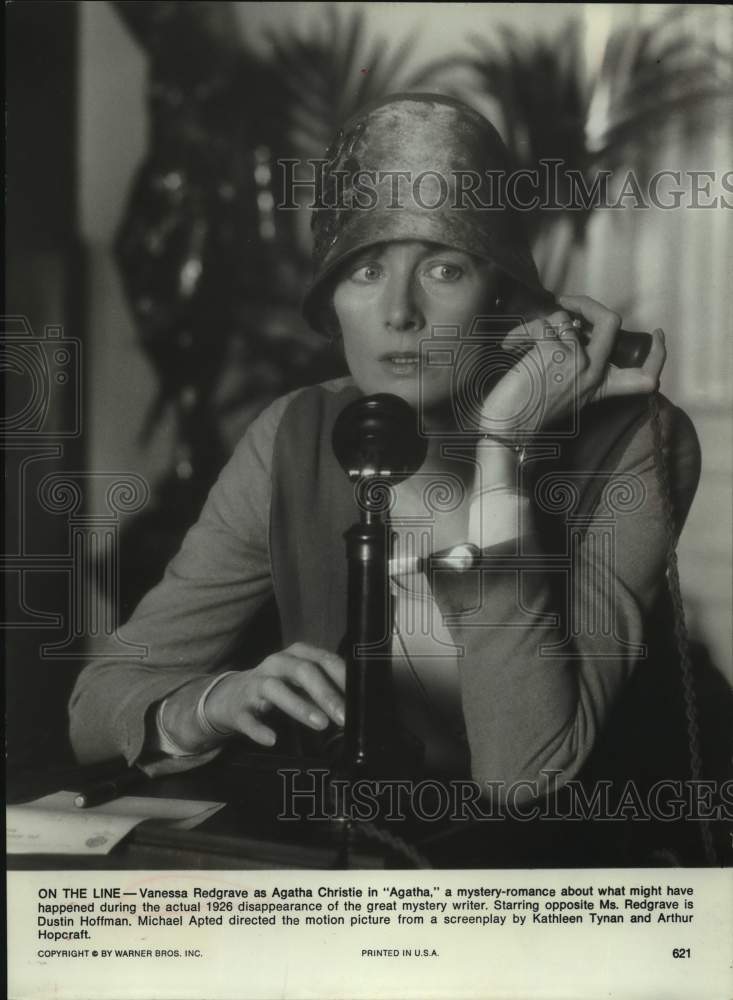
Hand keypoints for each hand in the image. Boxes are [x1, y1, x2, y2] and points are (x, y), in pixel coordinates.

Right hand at [203, 643, 345, 746]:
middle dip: (326, 693)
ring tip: (321, 724)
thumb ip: (326, 687)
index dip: (342, 676)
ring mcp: (255, 684)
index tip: (360, 697)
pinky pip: (247, 718)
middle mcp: (275, 664)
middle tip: (344, 717)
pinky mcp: (239, 708)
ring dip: (299, 706)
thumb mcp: (302, 681)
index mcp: (296, 655)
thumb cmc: (278, 688)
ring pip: (275, 689)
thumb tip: (358, 705)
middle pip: (302, 671)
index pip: (323, 659)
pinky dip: (259, 729)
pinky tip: (272, 739)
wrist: (230, 697)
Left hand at [479, 294, 665, 441]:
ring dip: (539, 325)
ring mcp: (577, 362)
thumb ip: (579, 366)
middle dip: (586, 303)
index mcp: (601, 387)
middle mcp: (595, 373)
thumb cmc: (529, 410)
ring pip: (566, 319)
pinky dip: (520, 332)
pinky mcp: (554, 353)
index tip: (659, 335)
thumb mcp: (567, 393)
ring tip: (521, 344)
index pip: (646, 376)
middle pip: (611, 322)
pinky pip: (542, 324)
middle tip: (566, 303)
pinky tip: (510, 347)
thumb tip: (576, 327)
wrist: (508, 428)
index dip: (658, 354)